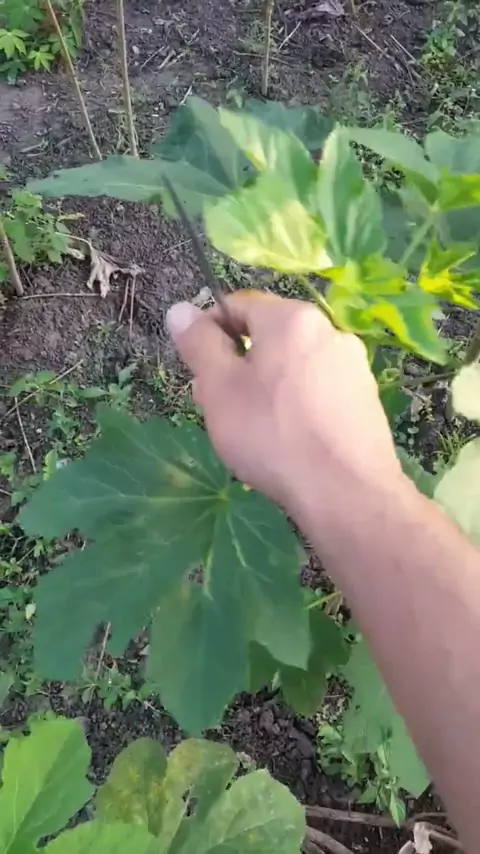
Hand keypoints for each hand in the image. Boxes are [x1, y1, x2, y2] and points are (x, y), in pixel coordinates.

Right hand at [167, 291, 401, 511]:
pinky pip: (318, 389)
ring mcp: (353, 366)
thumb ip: (199, 344)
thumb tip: (181, 309)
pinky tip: (287, 439)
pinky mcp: (365, 398)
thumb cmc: (271, 434)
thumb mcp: (220, 388)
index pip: (238, 305)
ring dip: (265, 386)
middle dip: (237, 364)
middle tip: (217, 406)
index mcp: (292, 318)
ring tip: (251, 429)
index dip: (208, 331)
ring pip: (293, 365)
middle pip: (268, 336)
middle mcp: (329, 330)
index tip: (197, 369)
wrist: (345, 491)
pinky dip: (296, 404)